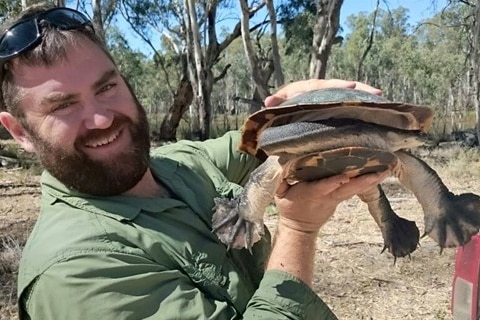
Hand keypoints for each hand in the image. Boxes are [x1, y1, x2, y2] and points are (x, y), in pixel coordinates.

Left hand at [264, 79, 381, 106]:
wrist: (285, 109)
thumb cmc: (283, 106)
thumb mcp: (279, 104)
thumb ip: (277, 102)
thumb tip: (268, 102)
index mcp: (310, 88)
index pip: (325, 85)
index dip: (338, 86)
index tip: (351, 85)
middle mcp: (324, 91)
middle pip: (344, 88)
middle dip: (360, 90)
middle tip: (377, 93)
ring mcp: (332, 99)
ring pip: (351, 96)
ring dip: (366, 98)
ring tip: (382, 101)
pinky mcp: (337, 108)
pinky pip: (351, 107)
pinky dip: (363, 108)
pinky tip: (379, 113)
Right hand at [274, 170, 389, 233]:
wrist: (299, 228)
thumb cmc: (289, 206)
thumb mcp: (279, 194)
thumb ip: (281, 179)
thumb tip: (283, 163)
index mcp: (311, 194)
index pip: (324, 187)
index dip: (334, 182)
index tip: (346, 175)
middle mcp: (327, 197)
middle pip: (348, 188)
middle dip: (364, 180)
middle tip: (382, 170)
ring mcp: (335, 200)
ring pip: (355, 189)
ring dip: (370, 180)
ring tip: (386, 170)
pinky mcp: (339, 200)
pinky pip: (354, 190)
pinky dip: (366, 182)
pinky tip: (377, 174)